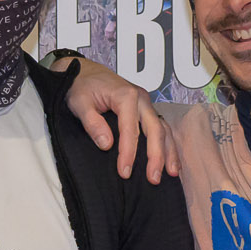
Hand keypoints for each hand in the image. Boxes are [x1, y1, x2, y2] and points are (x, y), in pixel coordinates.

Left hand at [62, 57, 175, 182]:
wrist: (84, 71)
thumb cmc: (80, 86)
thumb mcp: (79, 103)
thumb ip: (92, 123)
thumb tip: (107, 144)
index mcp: (126, 95)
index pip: (131, 129)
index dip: (128, 153)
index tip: (125, 172)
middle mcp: (141, 98)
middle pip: (155, 129)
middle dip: (156, 156)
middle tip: (153, 179)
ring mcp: (146, 103)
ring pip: (163, 129)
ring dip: (168, 152)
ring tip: (171, 174)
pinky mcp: (146, 109)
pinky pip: (161, 128)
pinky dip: (167, 145)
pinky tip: (170, 161)